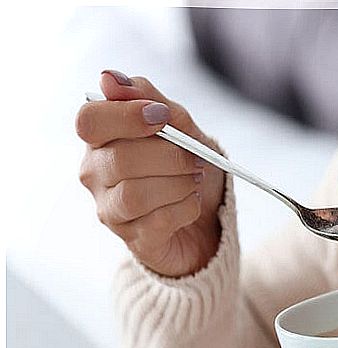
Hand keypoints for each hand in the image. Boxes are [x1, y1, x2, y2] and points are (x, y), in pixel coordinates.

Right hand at [76, 69, 225, 277]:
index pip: (89, 121)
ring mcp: (111, 210)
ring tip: (194, 179)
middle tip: (195, 158)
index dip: (127, 116)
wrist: (208, 220)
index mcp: (100, 139)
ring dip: (179, 183)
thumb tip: (109, 78)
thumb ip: (150, 99)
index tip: (163, 117)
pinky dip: (186, 207)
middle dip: (169, 155)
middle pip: (120, 159)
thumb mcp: (180, 128)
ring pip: (136, 194)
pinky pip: (159, 221)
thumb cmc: (187, 167)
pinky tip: (192, 203)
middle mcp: (95, 174)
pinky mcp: (134, 240)